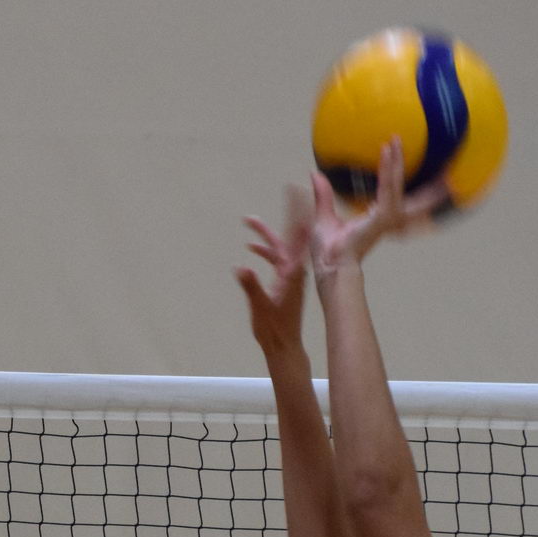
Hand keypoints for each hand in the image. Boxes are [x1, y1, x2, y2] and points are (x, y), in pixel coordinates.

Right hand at [237, 183, 311, 358]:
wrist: (284, 345)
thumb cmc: (275, 329)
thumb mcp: (260, 308)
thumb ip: (251, 287)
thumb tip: (241, 267)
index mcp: (292, 272)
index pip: (296, 236)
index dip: (296, 213)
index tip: (297, 194)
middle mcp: (295, 269)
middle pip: (293, 235)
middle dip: (290, 213)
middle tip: (289, 191)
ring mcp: (290, 275)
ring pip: (281, 246)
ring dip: (266, 234)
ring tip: (250, 221)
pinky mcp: (285, 281)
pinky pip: (275, 259)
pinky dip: (264, 250)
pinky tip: (251, 247)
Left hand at [308, 138, 447, 275]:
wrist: (330, 266)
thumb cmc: (328, 252)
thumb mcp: (324, 217)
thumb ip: (324, 196)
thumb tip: (315, 175)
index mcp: (376, 218)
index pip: (390, 192)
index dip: (393, 174)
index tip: (393, 154)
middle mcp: (386, 217)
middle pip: (406, 190)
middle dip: (413, 171)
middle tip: (418, 152)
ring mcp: (387, 217)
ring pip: (396, 184)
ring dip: (397, 161)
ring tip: (396, 140)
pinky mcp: (383, 216)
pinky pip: (388, 187)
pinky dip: (388, 169)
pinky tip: (387, 151)